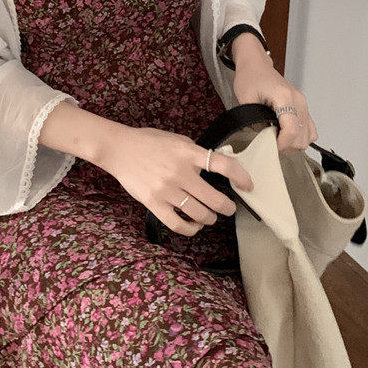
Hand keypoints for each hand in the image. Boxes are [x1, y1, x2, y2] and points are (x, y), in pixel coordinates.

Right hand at [99, 126, 254, 236]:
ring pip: (199, 214)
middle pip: (214, 199)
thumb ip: (196, 153)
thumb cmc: (149, 142)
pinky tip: (194, 225)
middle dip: (227, 207)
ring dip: (210, 218)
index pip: (222, 165)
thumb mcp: (177, 139)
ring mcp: (166, 190)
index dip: (240, 176)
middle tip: (228, 208)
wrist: (119, 149)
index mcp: (188, 153)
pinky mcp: (154, 203)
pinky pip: (178, 224)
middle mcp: (179, 172)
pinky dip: (191, 229)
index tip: (248, 185)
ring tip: (210, 216)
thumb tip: (216, 166)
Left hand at [230, 41, 318, 154]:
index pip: (291, 130)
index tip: (271, 147)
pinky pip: (310, 129)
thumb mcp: (245, 99)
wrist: (256, 65)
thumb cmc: (250, 78)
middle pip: (302, 136)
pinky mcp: (303, 106)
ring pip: (308, 135)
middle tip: (271, 143)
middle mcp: (298, 100)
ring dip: (294, 142)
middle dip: (286, 145)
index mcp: (284, 97)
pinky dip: (301, 136)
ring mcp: (303, 103)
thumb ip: (254, 120)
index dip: (282, 144)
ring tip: (278, 139)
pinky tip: (287, 135)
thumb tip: (264, 138)